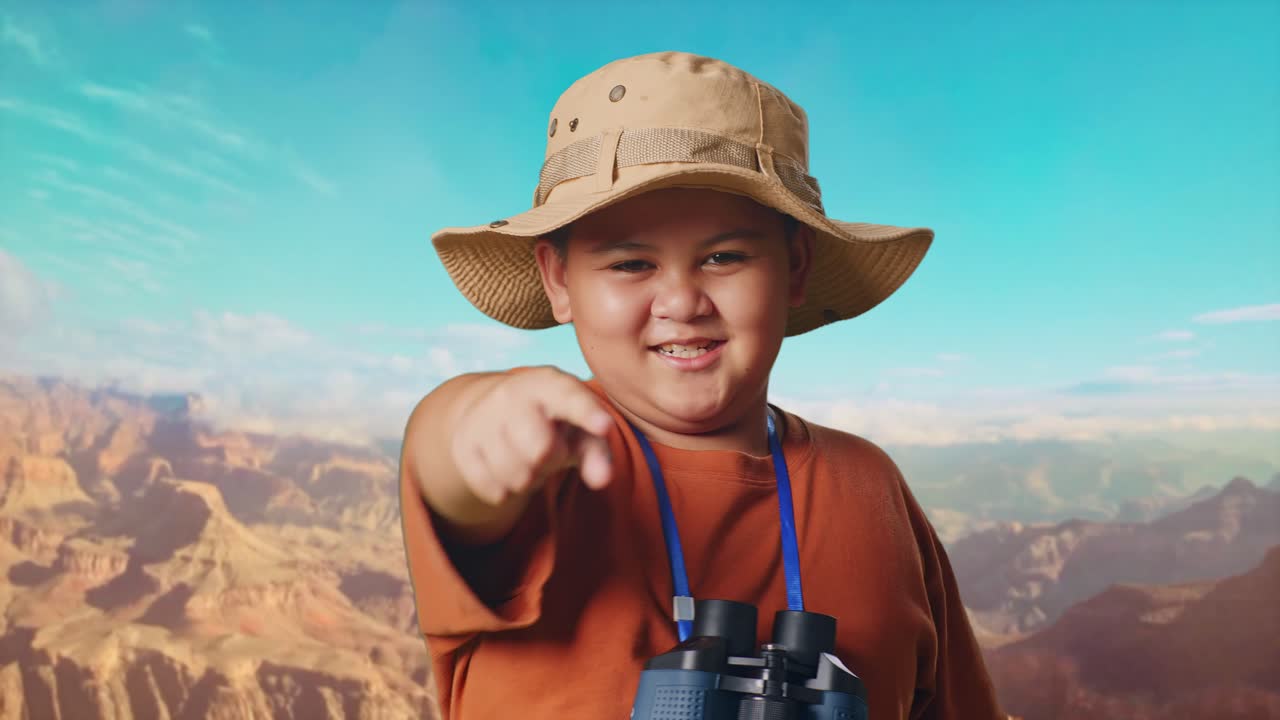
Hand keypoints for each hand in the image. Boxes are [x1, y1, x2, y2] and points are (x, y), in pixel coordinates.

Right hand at [449, 366, 614, 505]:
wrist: (496, 409)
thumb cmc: (554, 421)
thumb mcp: (580, 429)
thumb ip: (597, 452)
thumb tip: (602, 479)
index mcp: (549, 383)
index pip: (570, 398)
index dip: (586, 413)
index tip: (604, 426)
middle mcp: (511, 394)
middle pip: (540, 450)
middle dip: (552, 459)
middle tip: (550, 448)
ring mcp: (482, 419)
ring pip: (516, 476)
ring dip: (530, 479)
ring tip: (528, 458)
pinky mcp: (462, 446)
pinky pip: (494, 490)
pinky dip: (507, 490)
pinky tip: (507, 468)